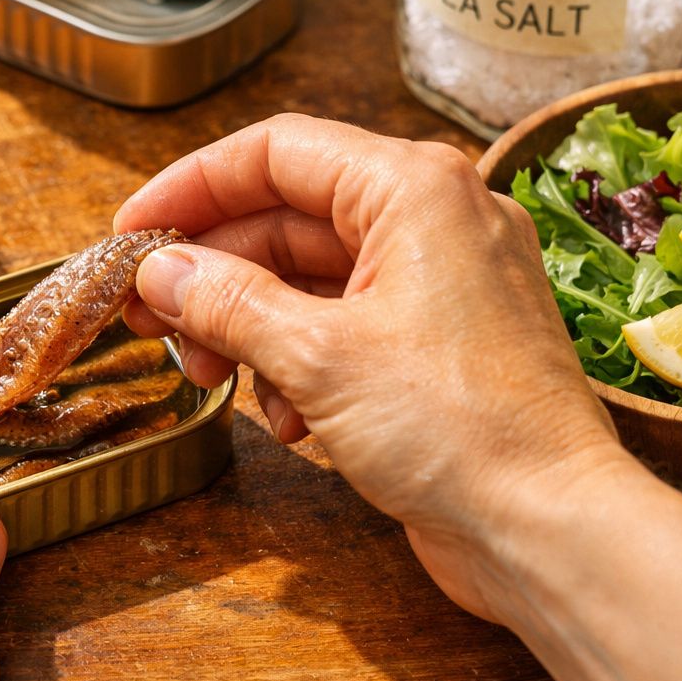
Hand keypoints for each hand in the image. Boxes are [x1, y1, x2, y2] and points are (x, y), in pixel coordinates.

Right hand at [114, 114, 628, 622]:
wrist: (550, 529)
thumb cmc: (460, 429)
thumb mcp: (317, 357)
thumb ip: (227, 301)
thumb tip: (160, 270)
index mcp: (414, 189)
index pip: (276, 152)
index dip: (192, 186)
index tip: (132, 231)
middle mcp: (433, 221)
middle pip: (287, 218)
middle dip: (214, 271)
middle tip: (148, 316)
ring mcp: (440, 286)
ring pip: (310, 279)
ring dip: (250, 325)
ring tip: (210, 374)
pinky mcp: (438, 346)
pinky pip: (343, 329)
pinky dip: (299, 364)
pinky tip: (288, 420)